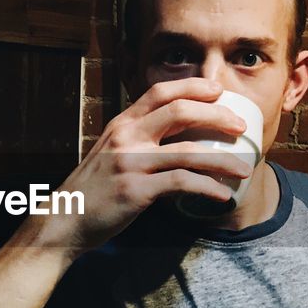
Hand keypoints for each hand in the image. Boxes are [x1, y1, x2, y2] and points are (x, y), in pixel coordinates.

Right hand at [34, 78, 253, 256]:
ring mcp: (131, 163)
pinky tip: (222, 196)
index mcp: (121, 124)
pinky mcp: (136, 191)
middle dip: (217, 115)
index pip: (160, 92)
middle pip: (180, 111)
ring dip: (223, 160)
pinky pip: (182, 183)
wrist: (63, 220)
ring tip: (244, 168)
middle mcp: (126, 137)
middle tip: (241, 127)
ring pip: (188, 151)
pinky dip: (208, 189)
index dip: (193, 86)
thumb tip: (173, 138)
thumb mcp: (110, 153)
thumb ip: (137, 141)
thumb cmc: (92, 190)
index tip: (219, 91)